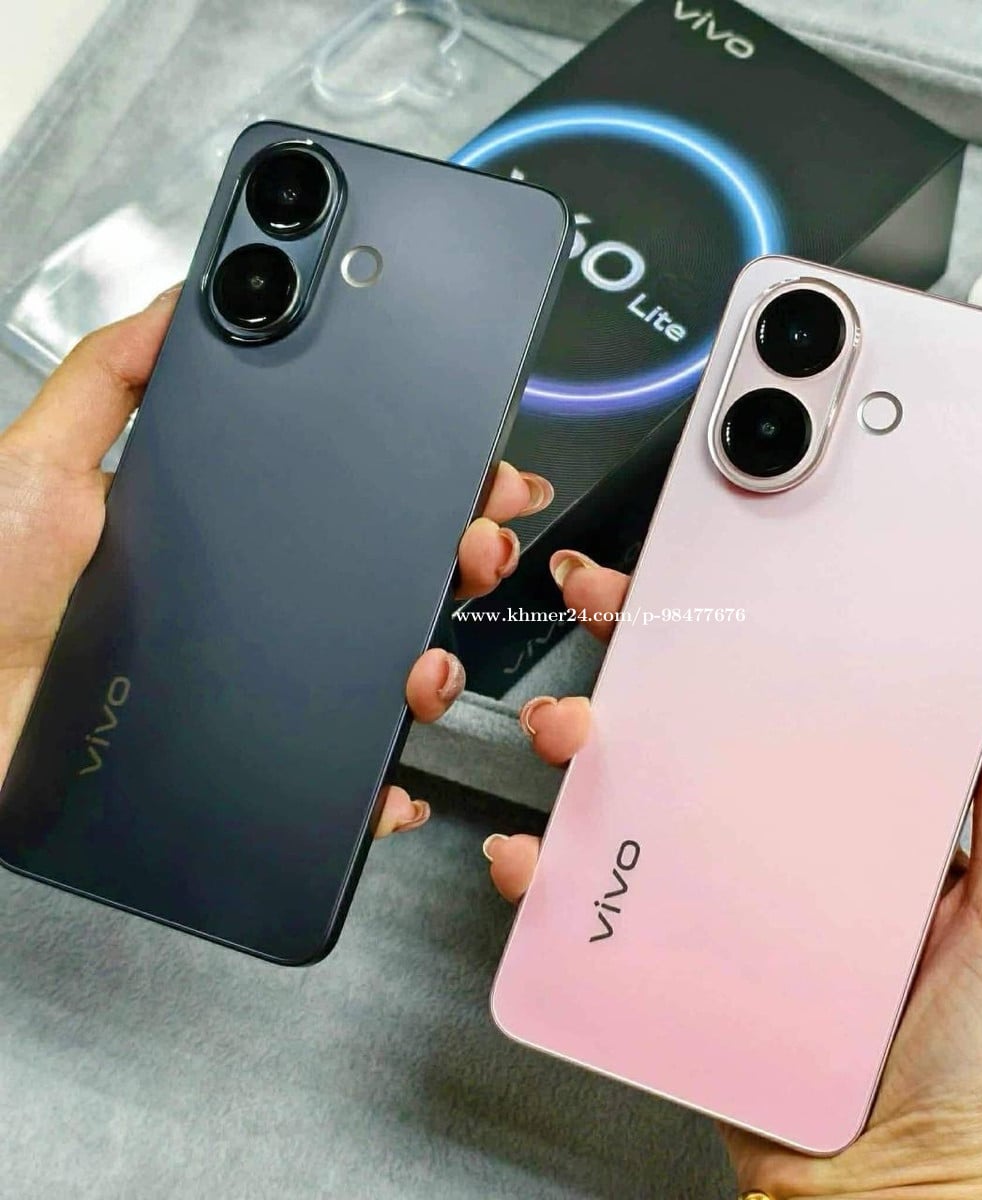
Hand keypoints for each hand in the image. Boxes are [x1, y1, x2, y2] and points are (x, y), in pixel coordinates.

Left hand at [0, 288, 553, 839]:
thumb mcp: (40, 464)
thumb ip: (110, 380)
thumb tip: (185, 297)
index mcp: (234, 535)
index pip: (352, 500)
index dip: (426, 485)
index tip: (477, 470)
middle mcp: (264, 610)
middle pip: (394, 584)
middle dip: (465, 558)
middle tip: (480, 542)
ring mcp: (266, 687)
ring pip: (388, 676)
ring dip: (438, 667)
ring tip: (427, 659)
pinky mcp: (252, 763)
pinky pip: (341, 778)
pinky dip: (385, 788)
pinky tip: (396, 782)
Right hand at [485, 551, 981, 1199]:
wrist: (885, 1196)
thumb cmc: (969, 1070)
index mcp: (861, 815)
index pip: (799, 694)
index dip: (754, 627)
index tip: (718, 575)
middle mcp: (783, 841)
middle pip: (701, 724)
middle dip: (643, 657)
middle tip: (615, 613)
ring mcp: (720, 895)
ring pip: (632, 792)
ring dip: (582, 745)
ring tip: (572, 734)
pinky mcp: (669, 954)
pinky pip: (591, 898)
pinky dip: (543, 869)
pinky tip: (532, 854)